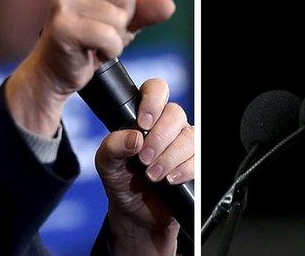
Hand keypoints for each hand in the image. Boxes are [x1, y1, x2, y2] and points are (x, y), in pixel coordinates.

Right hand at [6, 0, 174, 134]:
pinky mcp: (62, 24)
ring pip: (119, 16)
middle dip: (124, 17)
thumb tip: (168, 6)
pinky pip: (109, 36)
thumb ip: (144, 9)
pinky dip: (110, 49)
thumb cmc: (89, 37)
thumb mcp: (122, 20)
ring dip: (116, 36)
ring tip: (95, 41)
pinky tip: (93, 51)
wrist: (55, 68)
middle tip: (102, 29)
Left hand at [96, 78, 193, 254]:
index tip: (143, 123)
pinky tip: (169, 180)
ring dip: (169, 157)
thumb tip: (133, 138)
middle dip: (159, 138)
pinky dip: (183, 170)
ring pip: (189, 136)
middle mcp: (166, 125)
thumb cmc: (121, 181)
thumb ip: (112, 146)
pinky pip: (198, 158)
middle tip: (144, 159)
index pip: (156, 89)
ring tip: (152, 175)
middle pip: (175, 113)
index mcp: (144, 116)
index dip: (153, 101)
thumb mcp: (106, 164)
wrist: (135, 214)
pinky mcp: (194, 163)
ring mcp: (182, 143)